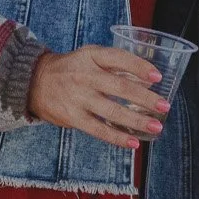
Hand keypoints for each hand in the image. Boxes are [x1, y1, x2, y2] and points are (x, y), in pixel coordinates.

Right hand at [27, 46, 169, 149]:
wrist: (34, 81)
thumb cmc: (71, 68)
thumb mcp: (89, 56)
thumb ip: (114, 64)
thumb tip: (146, 79)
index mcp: (92, 56)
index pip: (120, 58)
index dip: (140, 67)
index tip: (158, 76)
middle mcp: (85, 75)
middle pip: (120, 87)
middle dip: (145, 98)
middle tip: (164, 105)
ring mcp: (79, 97)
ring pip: (112, 111)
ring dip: (136, 120)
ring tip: (156, 126)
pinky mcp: (73, 117)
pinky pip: (99, 129)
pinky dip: (117, 137)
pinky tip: (133, 142)